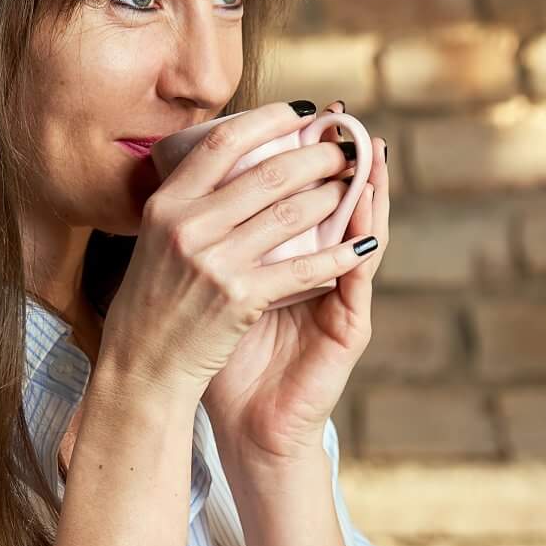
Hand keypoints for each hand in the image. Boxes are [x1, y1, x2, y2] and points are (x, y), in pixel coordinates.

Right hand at [93, 101, 380, 405]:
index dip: (269, 119)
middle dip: (316, 156)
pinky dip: (336, 255)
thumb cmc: (153, 303)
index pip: (222, 143)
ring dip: (332, 197)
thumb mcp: (156, 241)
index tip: (303, 112)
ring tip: (353, 188)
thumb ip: (187, 203)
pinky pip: (301, 268)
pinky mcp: (238, 298)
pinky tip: (359, 246)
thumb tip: (230, 157)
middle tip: (343, 150)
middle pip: (265, 173)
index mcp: (165, 204)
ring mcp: (212, 261)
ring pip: (289, 214)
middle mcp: (185, 226)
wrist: (141, 367)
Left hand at [202, 103, 387, 470]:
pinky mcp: (350, 327)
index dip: (302, 161)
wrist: (250, 428)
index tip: (298, 117)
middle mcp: (320, 277)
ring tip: (370, 151)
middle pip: (338, 207)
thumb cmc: (226, 362)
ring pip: (361, 234)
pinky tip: (367, 213)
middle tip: (342, 118)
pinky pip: (359, 277)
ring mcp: (340, 301)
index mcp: (288, 264)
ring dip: (369, 191)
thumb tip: (175, 203)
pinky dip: (363, 242)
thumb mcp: (214, 294)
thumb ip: (213, 253)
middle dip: (339, 162)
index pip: (302, 202)